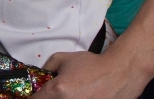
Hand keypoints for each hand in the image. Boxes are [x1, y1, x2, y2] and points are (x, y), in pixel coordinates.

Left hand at [34, 50, 150, 98]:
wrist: (120, 73)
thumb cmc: (92, 65)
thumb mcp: (63, 58)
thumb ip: (46, 68)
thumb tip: (40, 78)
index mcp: (57, 91)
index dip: (33, 98)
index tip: (35, 96)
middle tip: (55, 94)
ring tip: (70, 94)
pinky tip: (82, 97)